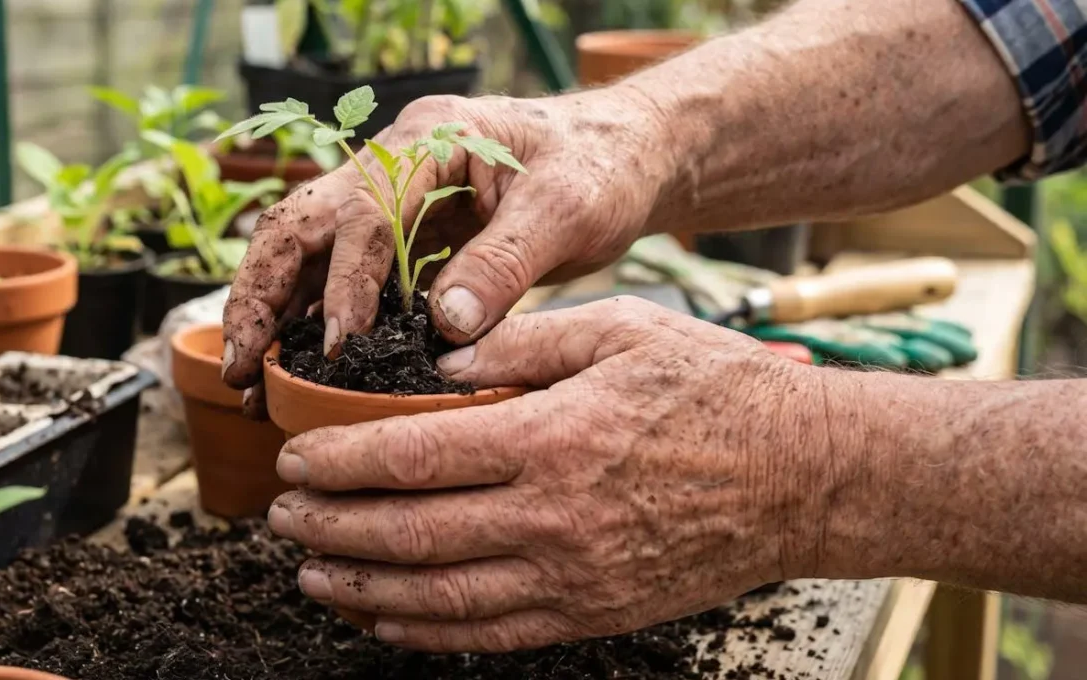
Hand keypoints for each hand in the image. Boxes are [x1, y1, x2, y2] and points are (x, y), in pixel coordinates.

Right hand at [221, 89, 671, 409]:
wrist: (623, 154)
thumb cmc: (601, 167)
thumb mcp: (569, 210)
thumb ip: (506, 263)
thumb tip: (444, 325)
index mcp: (431, 140)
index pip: (363, 210)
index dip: (343, 280)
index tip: (337, 344)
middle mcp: (394, 162)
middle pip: (299, 220)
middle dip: (260, 292)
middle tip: (243, 366)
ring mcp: (391, 198)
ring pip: (303, 249)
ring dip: (270, 310)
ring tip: (249, 380)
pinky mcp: (401, 235)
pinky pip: (336, 274)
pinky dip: (308, 317)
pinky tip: (295, 367)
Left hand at [265, 298, 839, 651]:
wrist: (805, 478)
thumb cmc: (716, 391)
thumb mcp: (622, 331)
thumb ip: (525, 344)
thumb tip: (442, 363)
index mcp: (552, 436)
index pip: (414, 456)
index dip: (341, 462)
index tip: (294, 458)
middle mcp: (553, 516)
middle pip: (410, 532)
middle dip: (332, 526)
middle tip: (281, 516)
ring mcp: (573, 575)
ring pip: (440, 596)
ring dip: (362, 586)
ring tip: (311, 572)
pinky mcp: (594, 611)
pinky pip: (492, 634)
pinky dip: (426, 632)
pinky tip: (384, 618)